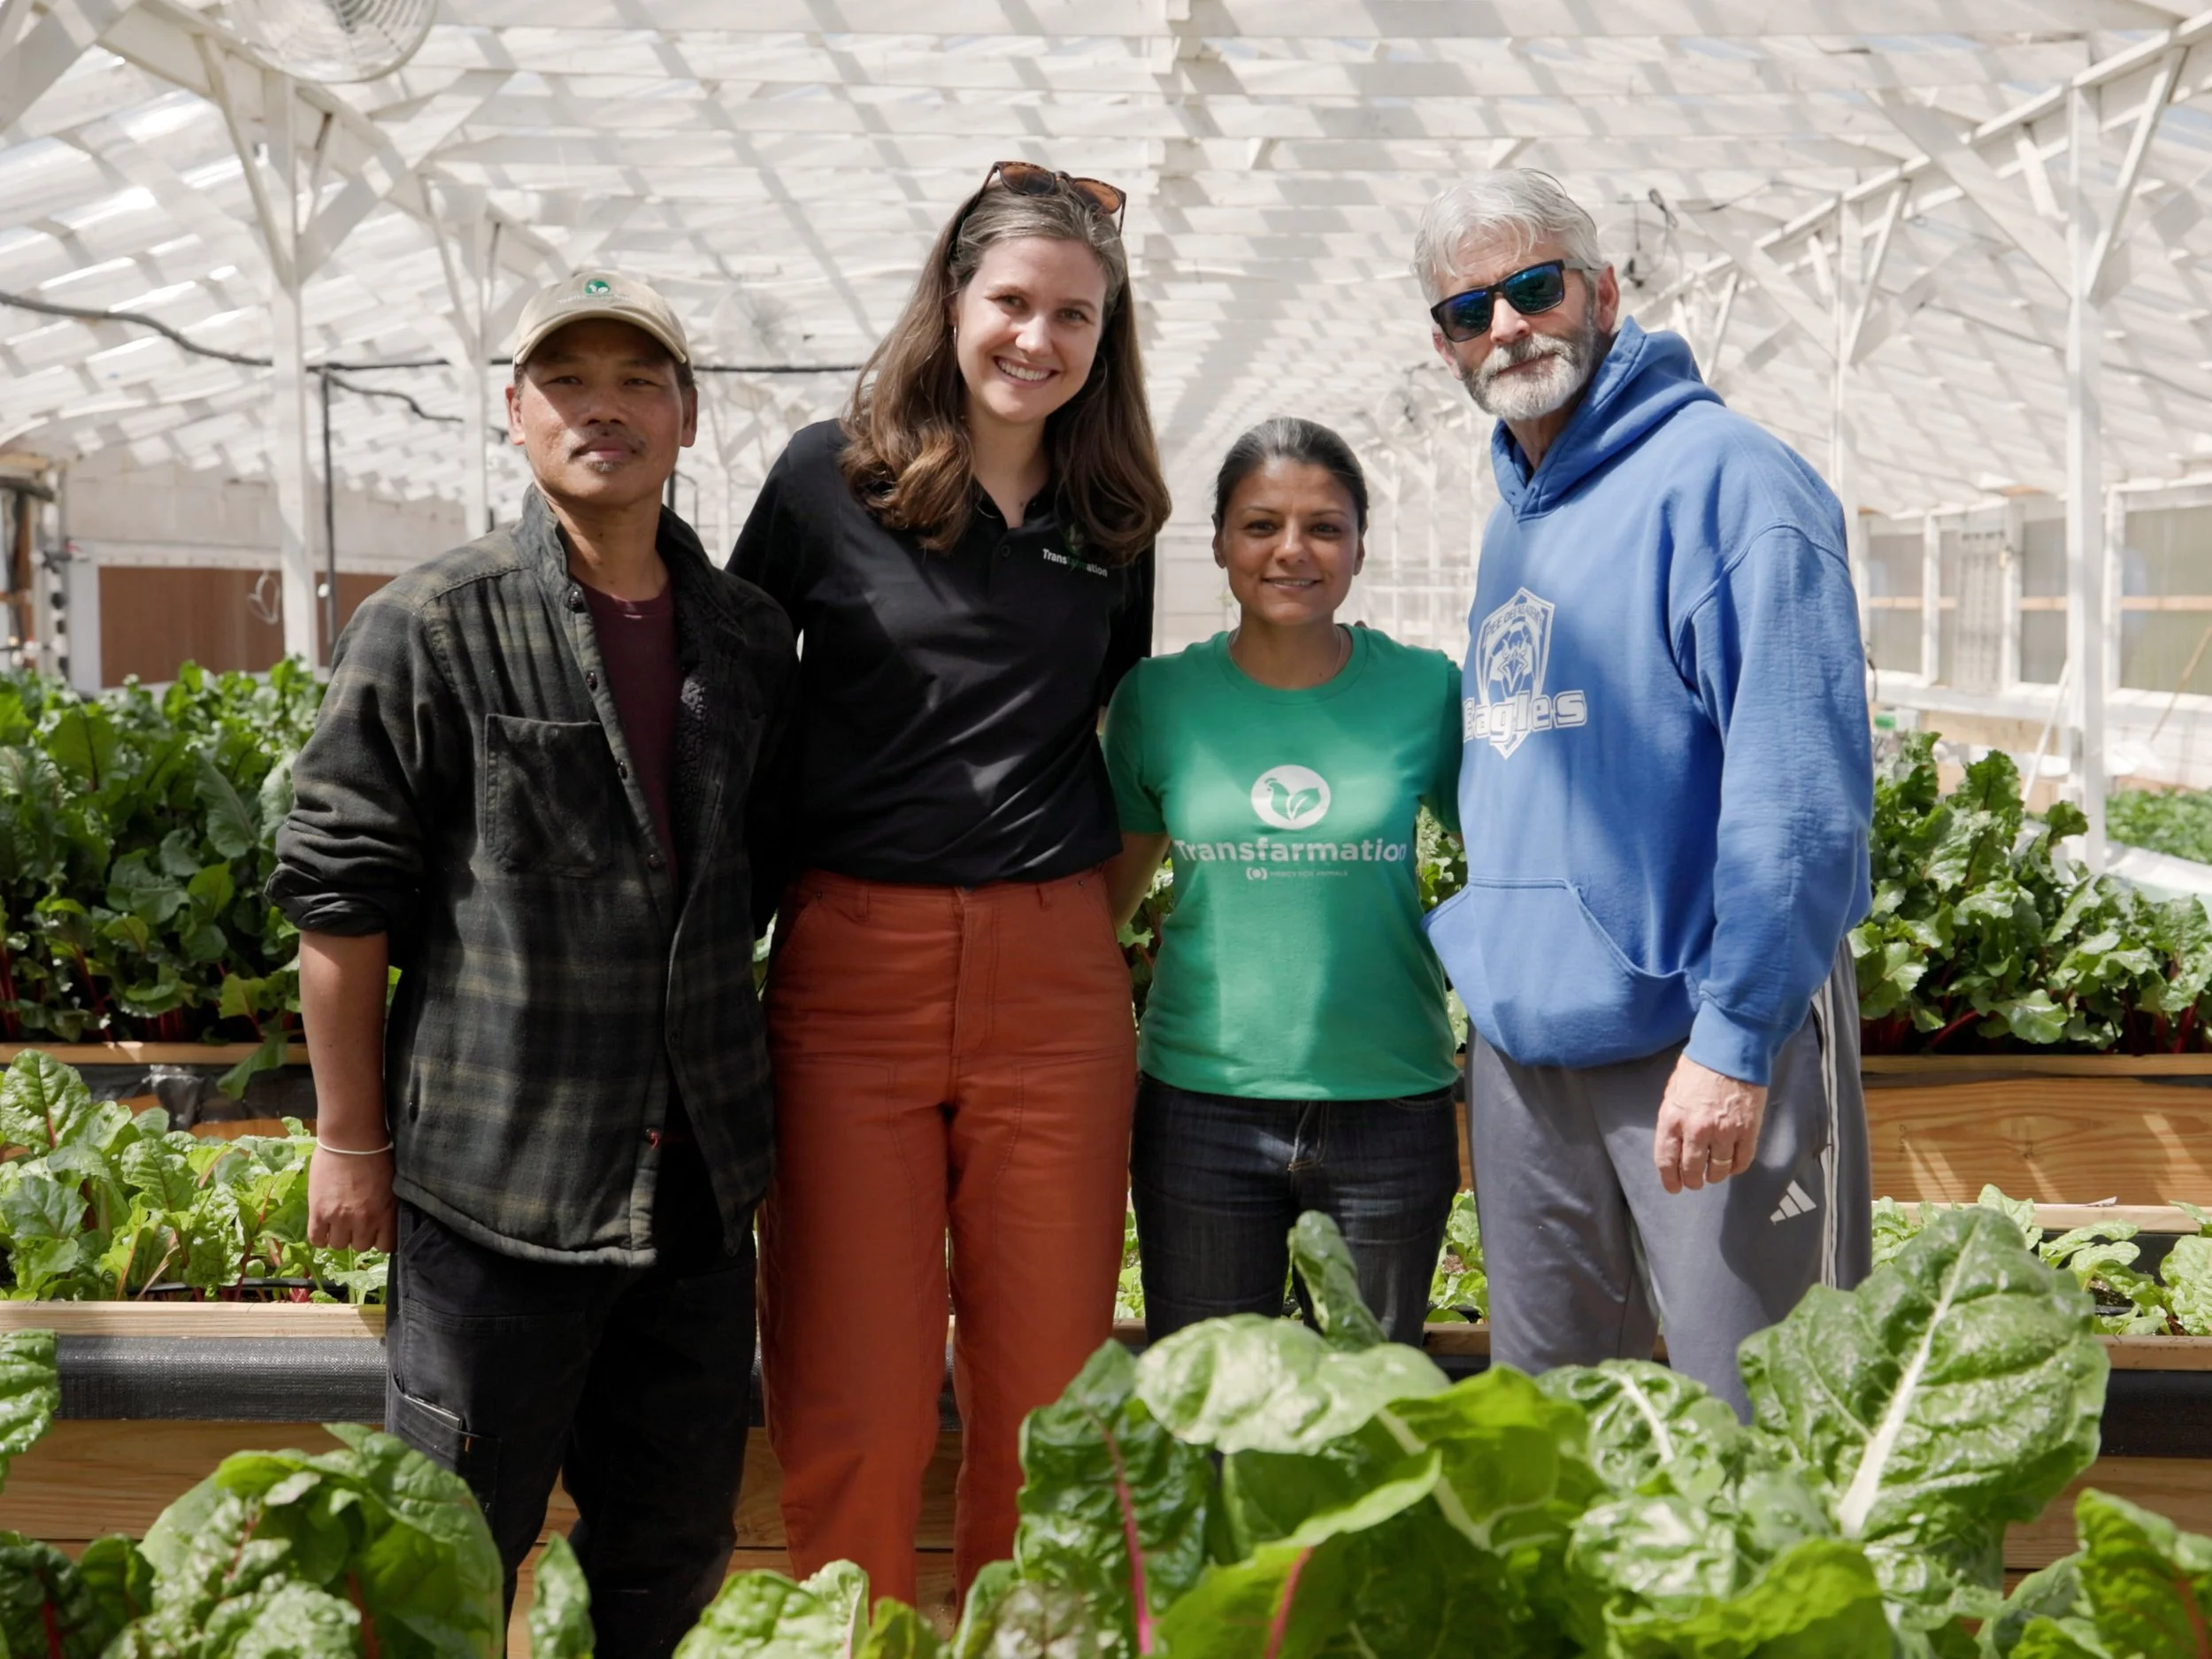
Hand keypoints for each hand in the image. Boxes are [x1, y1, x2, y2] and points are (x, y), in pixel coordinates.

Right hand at [308, 1145, 397, 1252]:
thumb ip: (388, 1207)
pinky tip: (323, 1225)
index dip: (379, 1240)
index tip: (375, 1232)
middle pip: (360, 1246)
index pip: (385, 1247)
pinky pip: (317, 1239)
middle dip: (358, 1235)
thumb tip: (385, 1221)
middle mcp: (364, 1220)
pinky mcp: (319, 1213)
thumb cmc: (376, 1155)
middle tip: (354, 1221)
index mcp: (386, 1213)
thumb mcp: (392, 1185)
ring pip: (339, 1245)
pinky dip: (320, 1236)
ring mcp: (340, 1218)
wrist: (351, 1139)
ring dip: (339, 1235)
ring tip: (338, 1220)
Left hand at [1652, 1056, 1767, 1195]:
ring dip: (1715, 1175)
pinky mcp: (1747, 1130)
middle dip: (1693, 1180)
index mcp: (1672, 1119)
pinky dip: (1736, 1168)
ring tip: (1714, 1173)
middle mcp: (1696, 1130)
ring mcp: (1724, 1132)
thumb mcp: (1673, 1091)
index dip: (1670, 1179)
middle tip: (1695, 1181)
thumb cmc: (1698, 1067)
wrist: (1731, 1050)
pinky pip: (1742, 1161)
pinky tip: (1733, 1165)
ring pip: (1718, 1170)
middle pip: (1693, 1170)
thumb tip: (1675, 1142)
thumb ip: (1673, 1119)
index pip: (1666, 1160)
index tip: (1674, 1187)